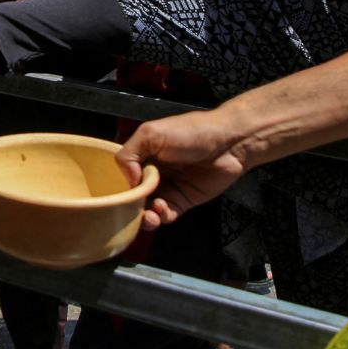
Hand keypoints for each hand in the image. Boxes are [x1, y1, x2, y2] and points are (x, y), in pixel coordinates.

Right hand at [116, 111, 251, 228]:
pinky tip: (162, 210)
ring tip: (149, 215)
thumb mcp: (152, 133)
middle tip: (131, 210)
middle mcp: (152, 173)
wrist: (229, 143)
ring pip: (148, 209)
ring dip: (144, 216)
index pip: (121, 175)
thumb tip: (126, 180)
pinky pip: (166, 215)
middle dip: (130, 206)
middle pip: (133, 196)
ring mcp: (168, 188)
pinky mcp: (183, 201)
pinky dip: (161, 217)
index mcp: (142, 156)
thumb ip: (129, 154)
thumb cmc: (192, 131)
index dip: (119, 187)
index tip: (119, 195)